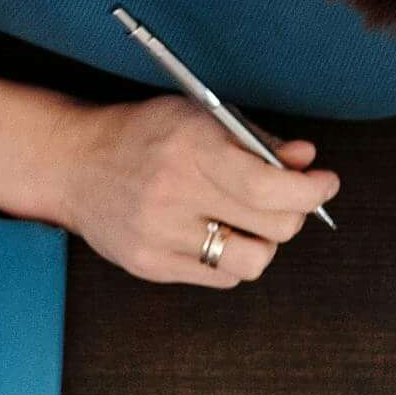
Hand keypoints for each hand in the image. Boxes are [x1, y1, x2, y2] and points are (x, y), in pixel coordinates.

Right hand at [47, 96, 334, 290]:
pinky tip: (216, 235)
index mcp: (191, 148)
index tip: (323, 184)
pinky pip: (221, 278)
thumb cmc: (143, 135)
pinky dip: (231, 260)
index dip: (312, 191)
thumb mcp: (201, 116)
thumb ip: (257, 140)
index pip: (270, 188)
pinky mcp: (149, 265)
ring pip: (251, 262)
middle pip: (273, 227)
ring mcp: (159, 236)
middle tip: (284, 200)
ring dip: (263, 244)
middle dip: (292, 213)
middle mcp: (173, 195)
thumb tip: (307, 162)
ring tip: (248, 224)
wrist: (72, 163)